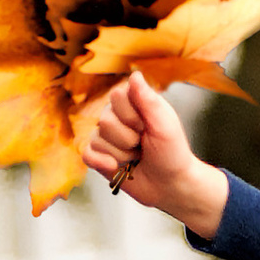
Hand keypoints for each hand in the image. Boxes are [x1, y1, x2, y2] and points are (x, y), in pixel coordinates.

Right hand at [80, 71, 228, 236]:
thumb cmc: (173, 153)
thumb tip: (134, 75)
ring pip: (97, 139)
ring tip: (136, 156)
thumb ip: (148, 99)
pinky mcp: (99, 156)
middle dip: (128, 138)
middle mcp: (117, 116)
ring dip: (121, 153)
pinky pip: (86, 154)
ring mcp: (106, 137)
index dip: (132, 115)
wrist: (171, 185)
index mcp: (134, 103)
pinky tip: (116, 166)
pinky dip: (101, 161)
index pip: (116, 95)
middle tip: (144, 144)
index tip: (148, 126)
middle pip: (105, 120)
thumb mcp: (165, 124)